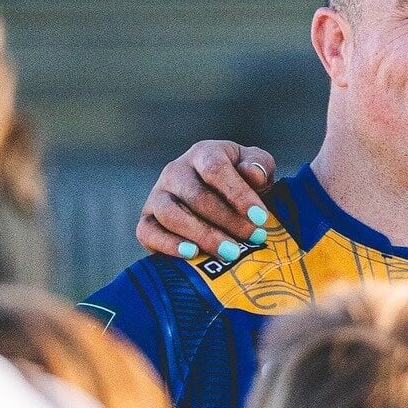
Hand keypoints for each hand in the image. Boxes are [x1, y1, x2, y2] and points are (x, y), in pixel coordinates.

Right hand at [136, 141, 277, 258]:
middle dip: (228, 220)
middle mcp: (175, 171)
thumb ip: (259, 167)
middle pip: (197, 196)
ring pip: (171, 215)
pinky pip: (148, 233)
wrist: (222, 202)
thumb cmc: (244, 183)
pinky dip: (169, 245)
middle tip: (253, 238)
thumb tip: (252, 173)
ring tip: (230, 252)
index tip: (260, 217)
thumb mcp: (258, 168)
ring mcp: (157, 196)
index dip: (239, 194)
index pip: (216, 169)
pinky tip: (193, 254)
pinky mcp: (146, 221)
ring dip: (203, 235)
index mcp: (203, 153)